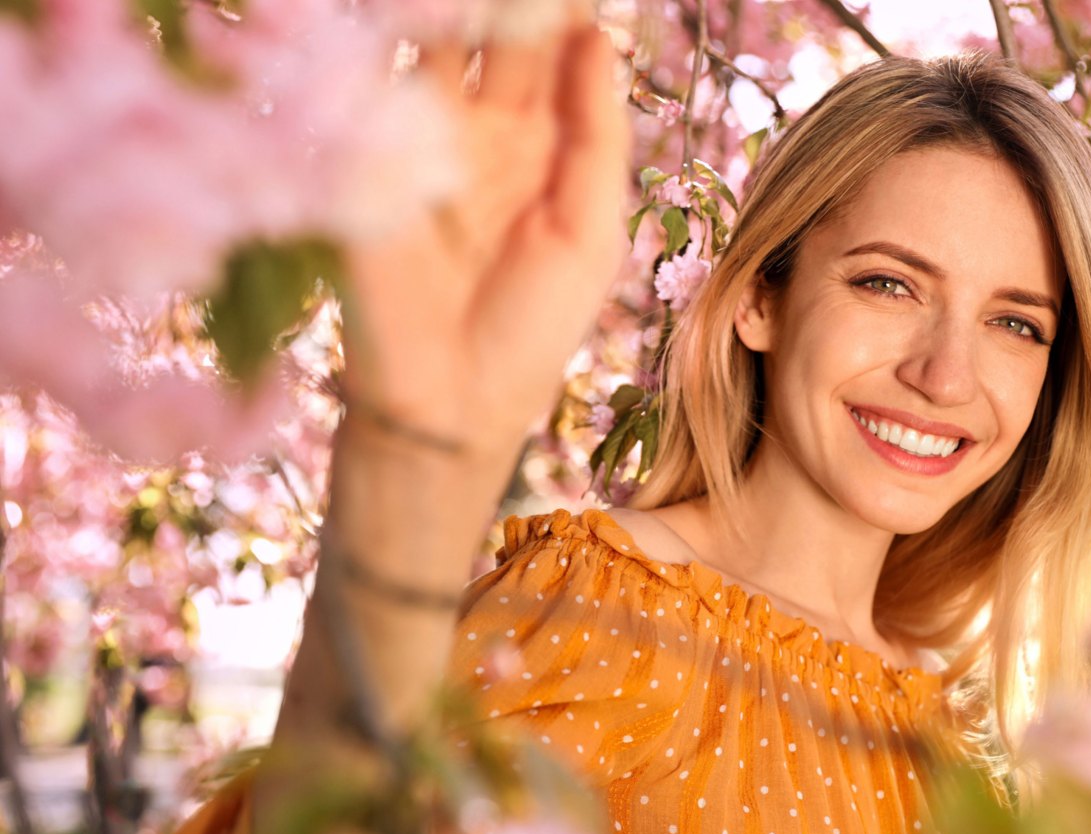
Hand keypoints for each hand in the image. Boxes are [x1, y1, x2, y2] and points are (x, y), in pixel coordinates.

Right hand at [342, 13, 629, 453]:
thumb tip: (598, 34)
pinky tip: (395, 17)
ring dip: (440, 3)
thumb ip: (596, 139)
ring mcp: (414, 134)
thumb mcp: (590, 236)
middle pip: (489, 24)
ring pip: (424, 36)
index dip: (562, 6)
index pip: (551, 43)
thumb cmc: (532, 328)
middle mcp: (475, 123)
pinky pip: (364, 79)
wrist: (450, 404)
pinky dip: (376, 38)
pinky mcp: (360, 158)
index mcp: (540, 139)